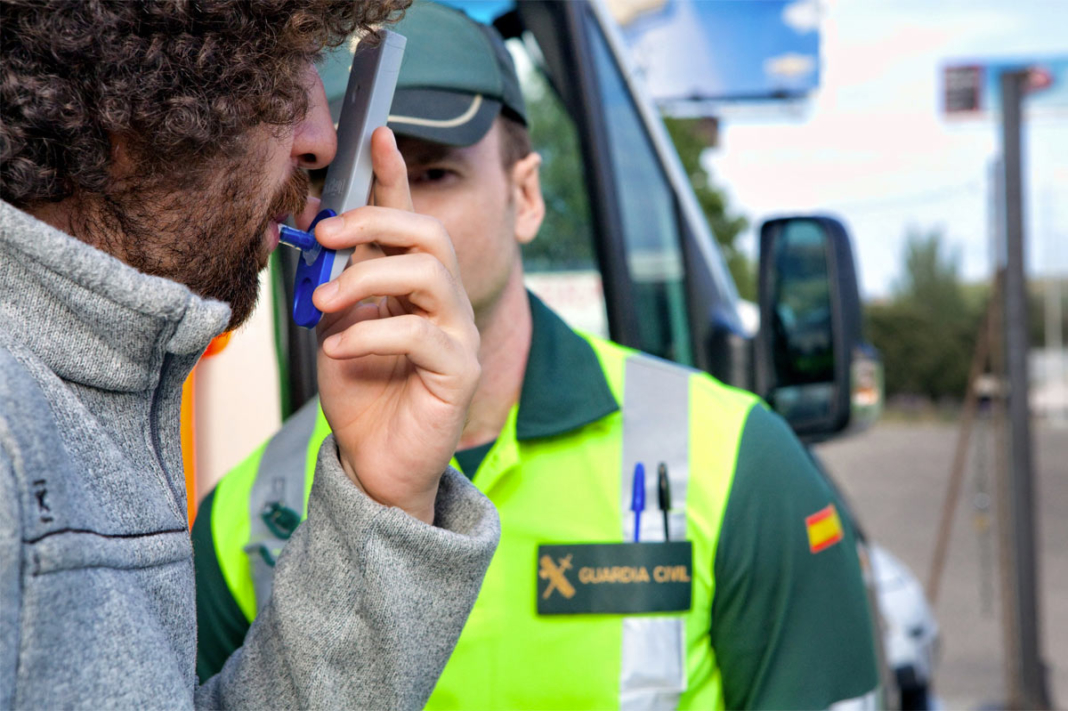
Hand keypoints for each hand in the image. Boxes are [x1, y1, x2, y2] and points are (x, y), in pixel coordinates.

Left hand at [309, 127, 479, 523]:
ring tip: (327, 300)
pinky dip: (370, 333)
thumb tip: (317, 236)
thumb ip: (337, 285)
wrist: (373, 464)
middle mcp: (444, 304)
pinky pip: (420, 333)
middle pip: (428, 235)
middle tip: (326, 233)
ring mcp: (458, 335)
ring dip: (368, 276)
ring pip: (430, 273)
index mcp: (413, 288)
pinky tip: (338, 349)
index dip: (395, 178)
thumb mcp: (336, 328)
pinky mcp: (459, 370)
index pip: (410, 221)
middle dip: (375, 221)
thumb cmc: (360, 396)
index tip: (377, 136)